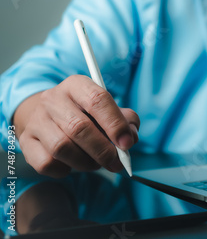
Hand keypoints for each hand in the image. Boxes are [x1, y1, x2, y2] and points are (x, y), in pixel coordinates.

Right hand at [13, 75, 139, 177]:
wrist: (48, 116)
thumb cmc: (87, 114)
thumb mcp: (109, 109)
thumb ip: (126, 121)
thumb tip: (130, 138)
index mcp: (77, 85)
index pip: (97, 100)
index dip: (115, 124)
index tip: (127, 144)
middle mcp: (53, 99)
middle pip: (79, 128)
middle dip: (103, 150)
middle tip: (117, 163)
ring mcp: (37, 120)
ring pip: (62, 148)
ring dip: (86, 162)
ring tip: (96, 162)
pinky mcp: (26, 141)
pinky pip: (47, 163)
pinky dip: (65, 169)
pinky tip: (73, 163)